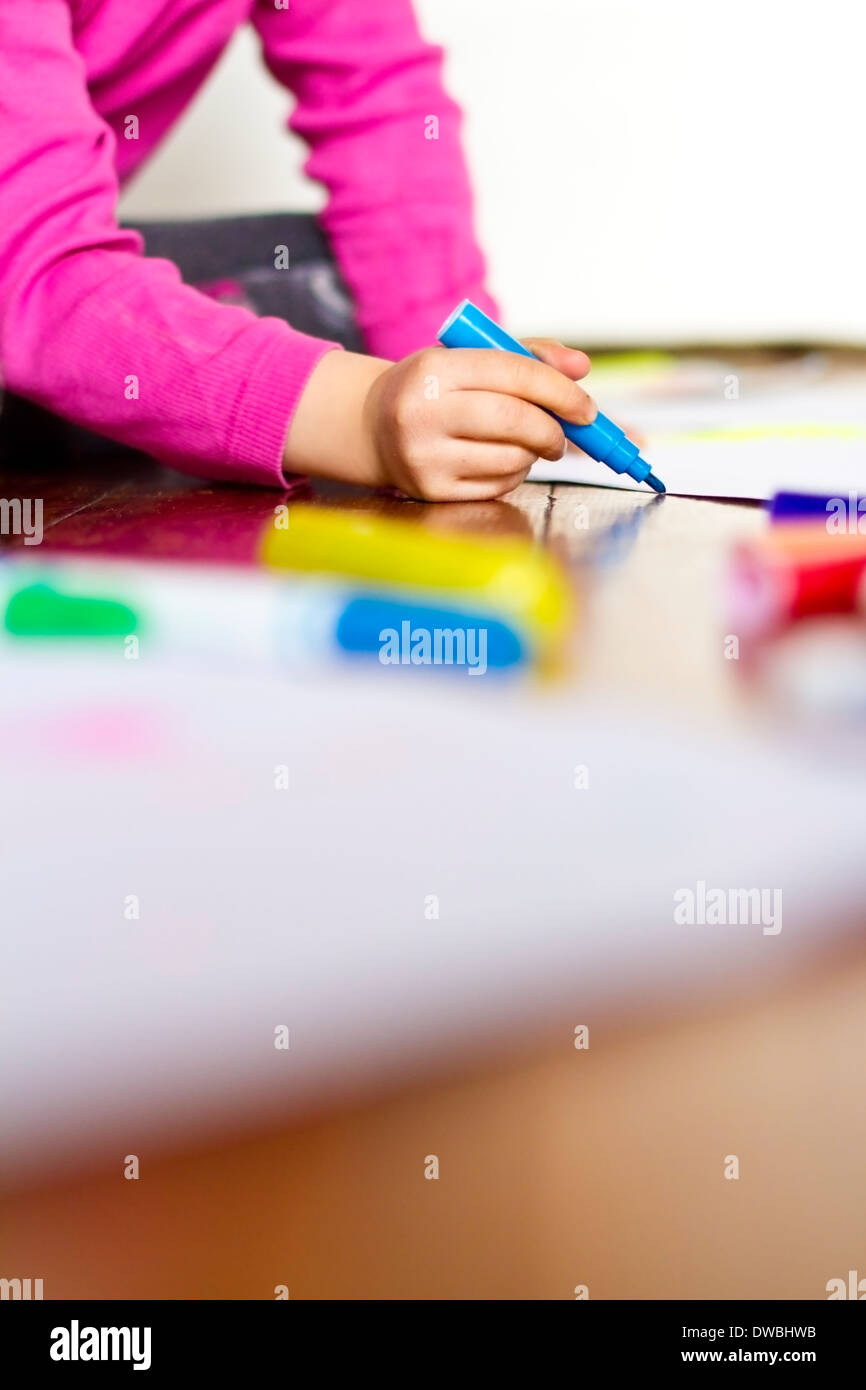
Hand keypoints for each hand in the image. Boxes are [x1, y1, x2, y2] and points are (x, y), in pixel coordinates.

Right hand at [284, 341, 594, 500]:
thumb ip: (527, 356)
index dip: (560, 391)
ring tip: (528, 443)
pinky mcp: (431, 490)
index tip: (586, 407)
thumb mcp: (468, 359)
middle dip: (554, 429)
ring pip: (511, 457)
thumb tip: (580, 367)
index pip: (514, 374)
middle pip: (515, 420)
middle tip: (566, 434)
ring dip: (535, 453)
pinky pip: (497, 485)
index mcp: (435, 369)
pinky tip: (503, 460)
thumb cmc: (433, 390)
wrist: (371, 427)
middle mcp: (424, 412)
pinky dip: (515, 473)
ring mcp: (425, 456)